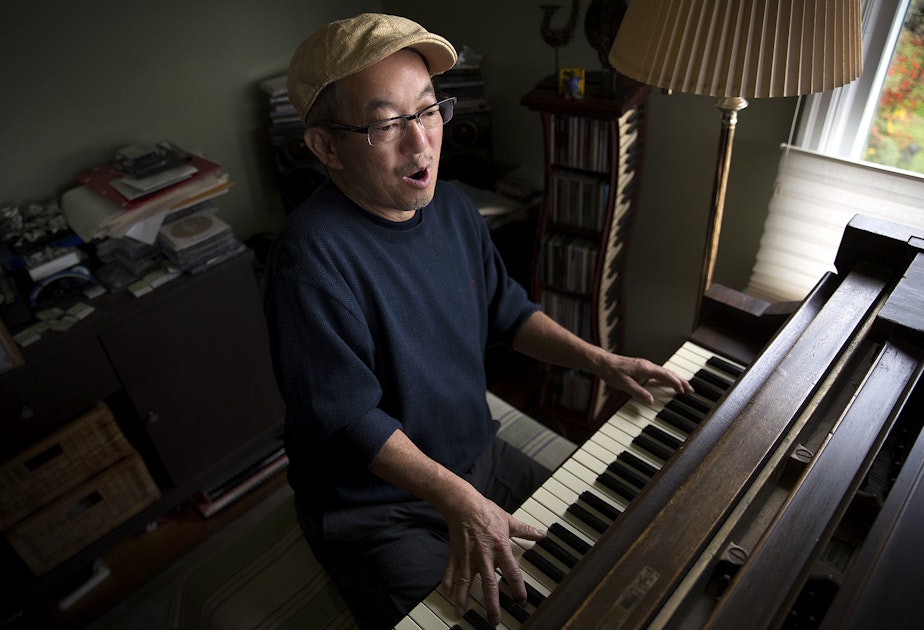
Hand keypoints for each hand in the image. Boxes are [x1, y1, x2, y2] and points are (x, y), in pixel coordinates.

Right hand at [440, 487, 545, 625]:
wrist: (463, 503)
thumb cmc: (486, 511)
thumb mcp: (509, 520)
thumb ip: (525, 531)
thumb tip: (542, 534)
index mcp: (500, 547)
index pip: (512, 572)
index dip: (517, 588)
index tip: (520, 601)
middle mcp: (484, 555)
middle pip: (488, 584)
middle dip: (491, 604)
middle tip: (494, 620)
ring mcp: (468, 556)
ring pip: (466, 582)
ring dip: (464, 599)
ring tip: (462, 614)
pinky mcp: (455, 554)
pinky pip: (450, 571)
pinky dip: (447, 582)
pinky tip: (448, 594)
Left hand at [596, 354, 692, 404]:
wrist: (602, 362)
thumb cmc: (611, 371)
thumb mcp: (624, 384)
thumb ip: (638, 392)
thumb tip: (651, 401)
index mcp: (645, 368)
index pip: (666, 375)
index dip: (676, 383)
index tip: (684, 390)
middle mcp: (647, 366)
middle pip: (668, 373)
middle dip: (681, 381)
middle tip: (691, 390)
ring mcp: (645, 366)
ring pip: (664, 373)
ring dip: (675, 380)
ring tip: (683, 387)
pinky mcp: (641, 368)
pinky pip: (658, 373)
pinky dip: (666, 379)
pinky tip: (667, 384)